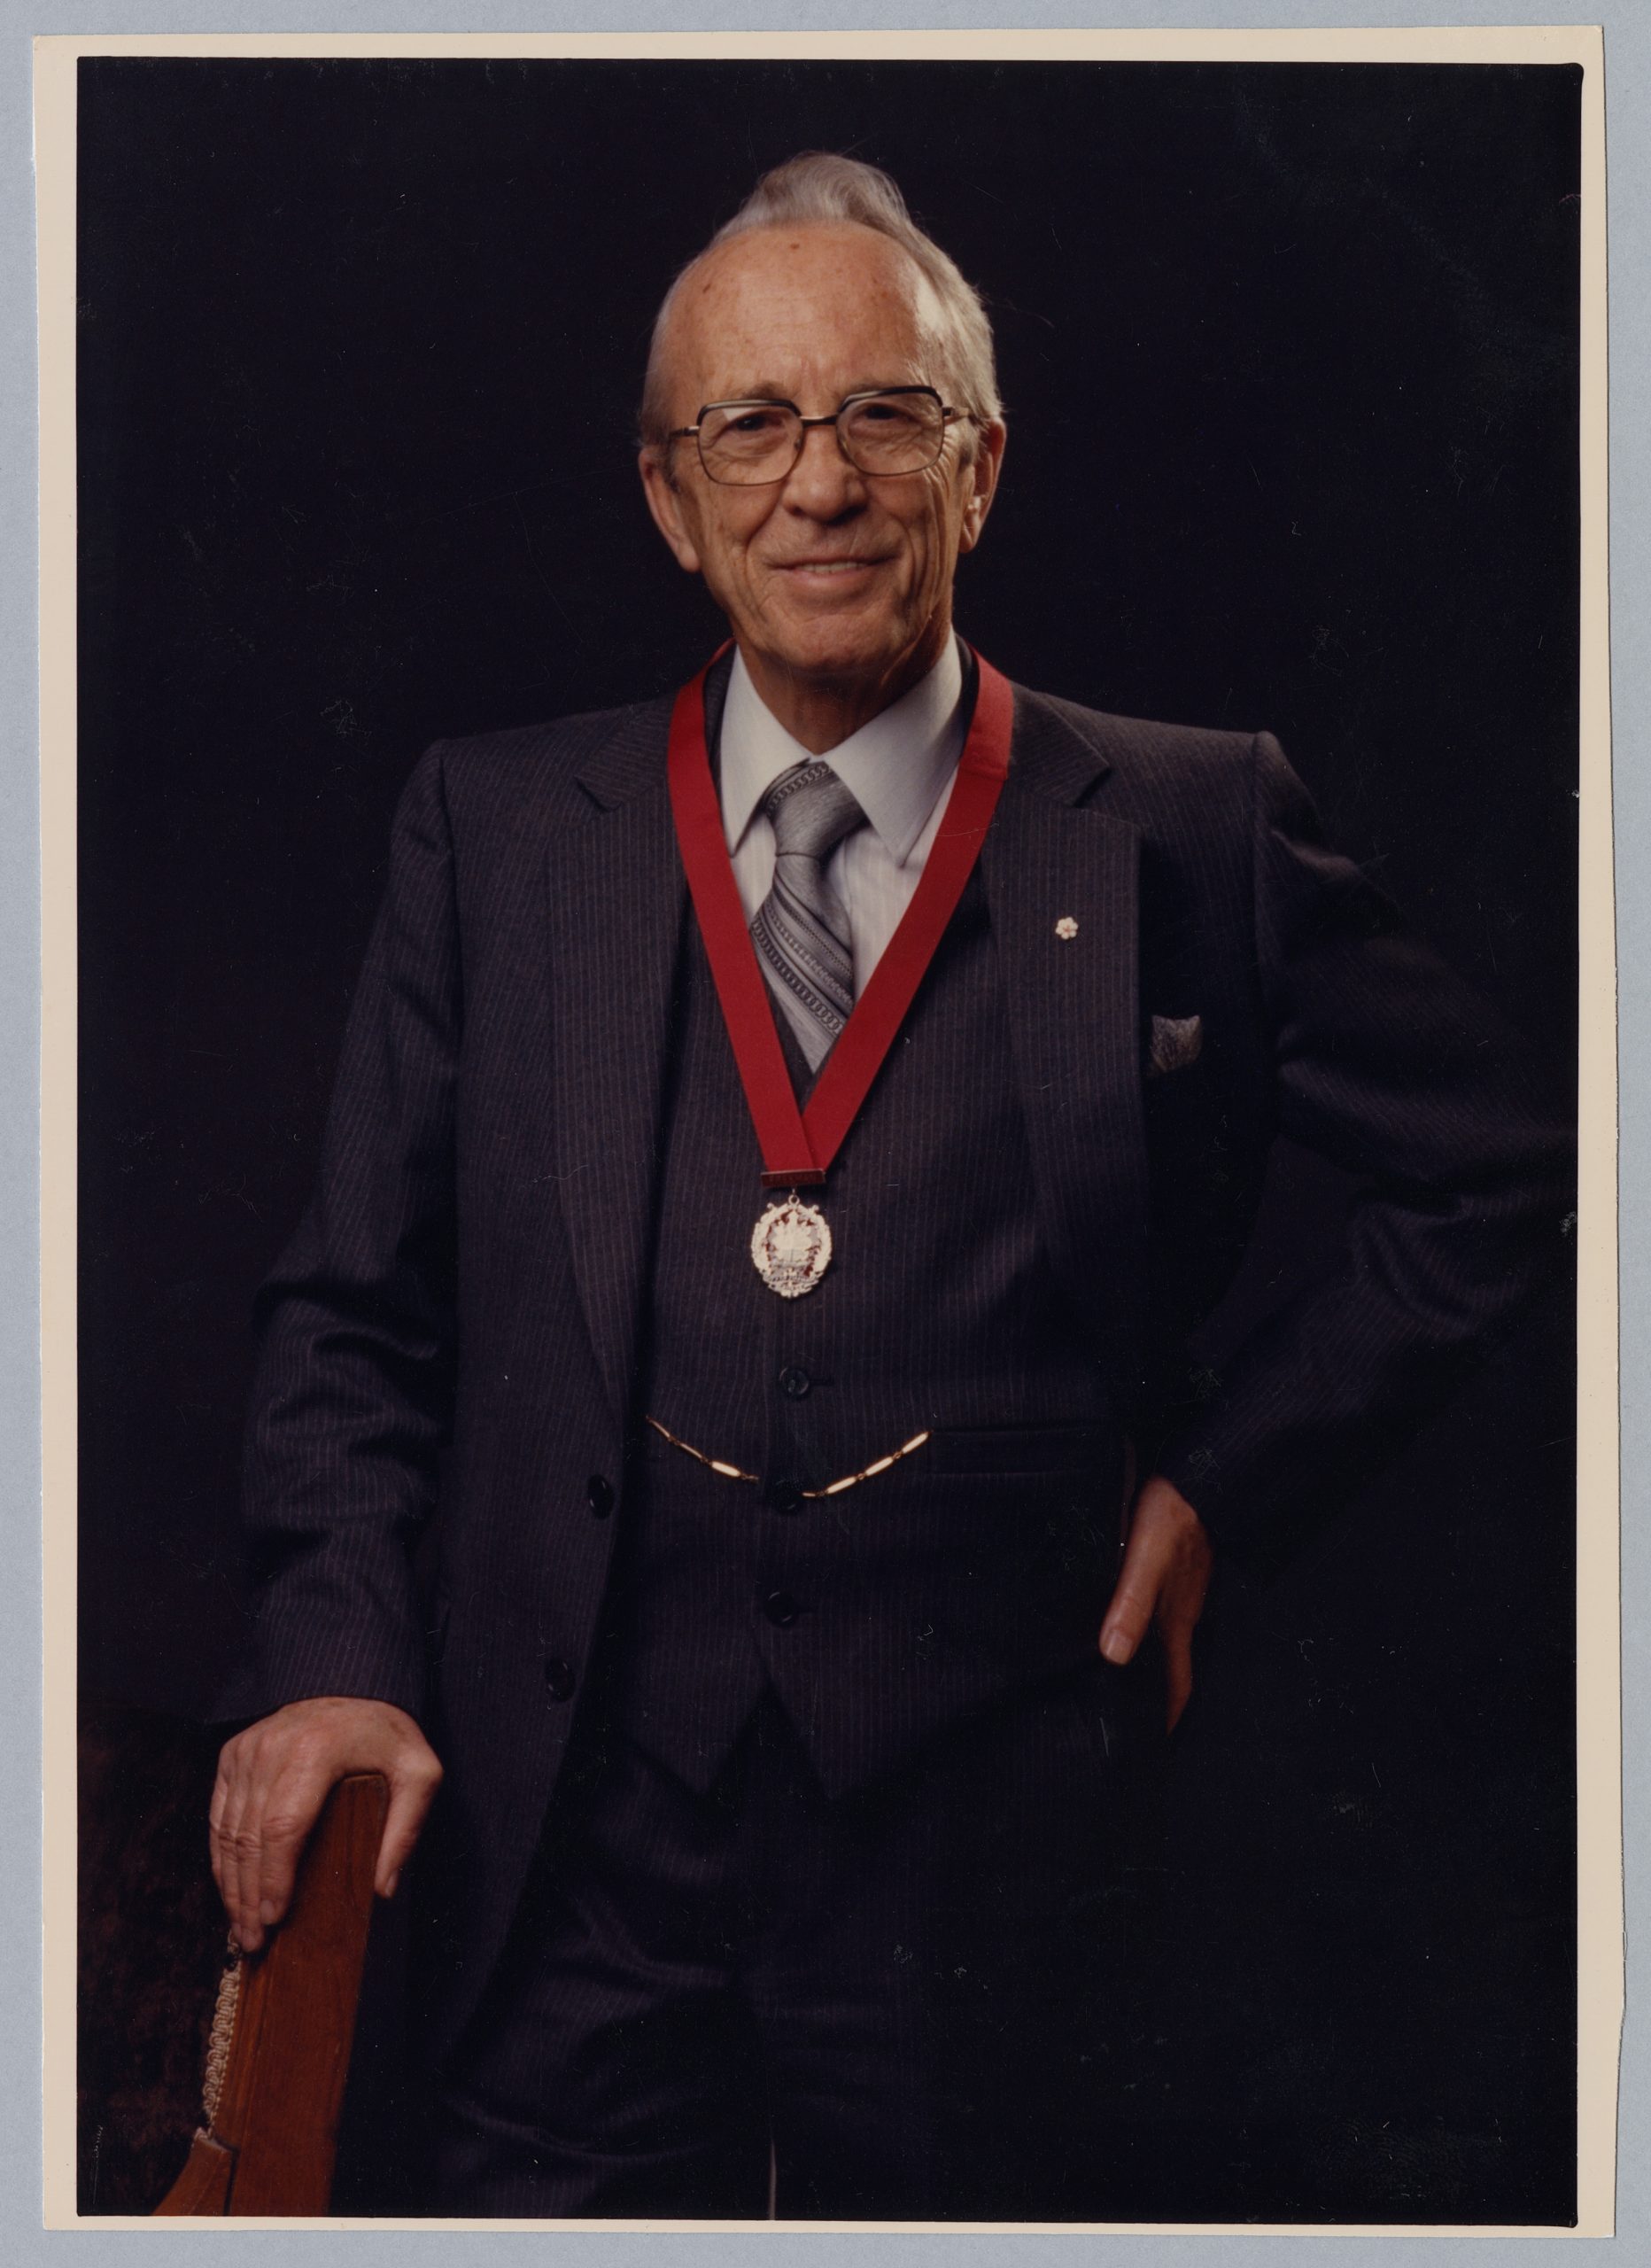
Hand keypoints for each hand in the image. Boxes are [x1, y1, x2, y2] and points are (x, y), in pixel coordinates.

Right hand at [210, 1696, 442, 1953]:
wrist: (352, 1681)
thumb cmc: (387, 1734)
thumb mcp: (419, 1772)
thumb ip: (406, 1827)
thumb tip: (382, 1889)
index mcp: (316, 1751)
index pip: (285, 1825)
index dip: (275, 1877)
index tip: (274, 1918)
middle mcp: (272, 1748)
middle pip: (250, 1836)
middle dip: (249, 1895)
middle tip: (255, 1941)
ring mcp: (247, 1750)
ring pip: (228, 1831)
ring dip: (231, 1885)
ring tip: (241, 1929)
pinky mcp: (233, 1755)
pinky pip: (219, 1816)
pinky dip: (221, 1857)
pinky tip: (230, 1889)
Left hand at [1098, 1474, 1213, 1730]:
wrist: (1198, 1472)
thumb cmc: (1170, 1514)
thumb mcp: (1145, 1559)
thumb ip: (1131, 1603)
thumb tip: (1113, 1657)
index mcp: (1177, 1620)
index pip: (1176, 1683)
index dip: (1166, 1717)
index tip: (1152, 1750)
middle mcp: (1182, 1612)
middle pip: (1170, 1668)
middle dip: (1156, 1700)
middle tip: (1130, 1728)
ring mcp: (1181, 1591)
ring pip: (1166, 1642)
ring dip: (1150, 1667)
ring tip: (1124, 1688)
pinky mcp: (1175, 1570)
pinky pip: (1161, 1614)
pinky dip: (1147, 1633)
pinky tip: (1127, 1627)